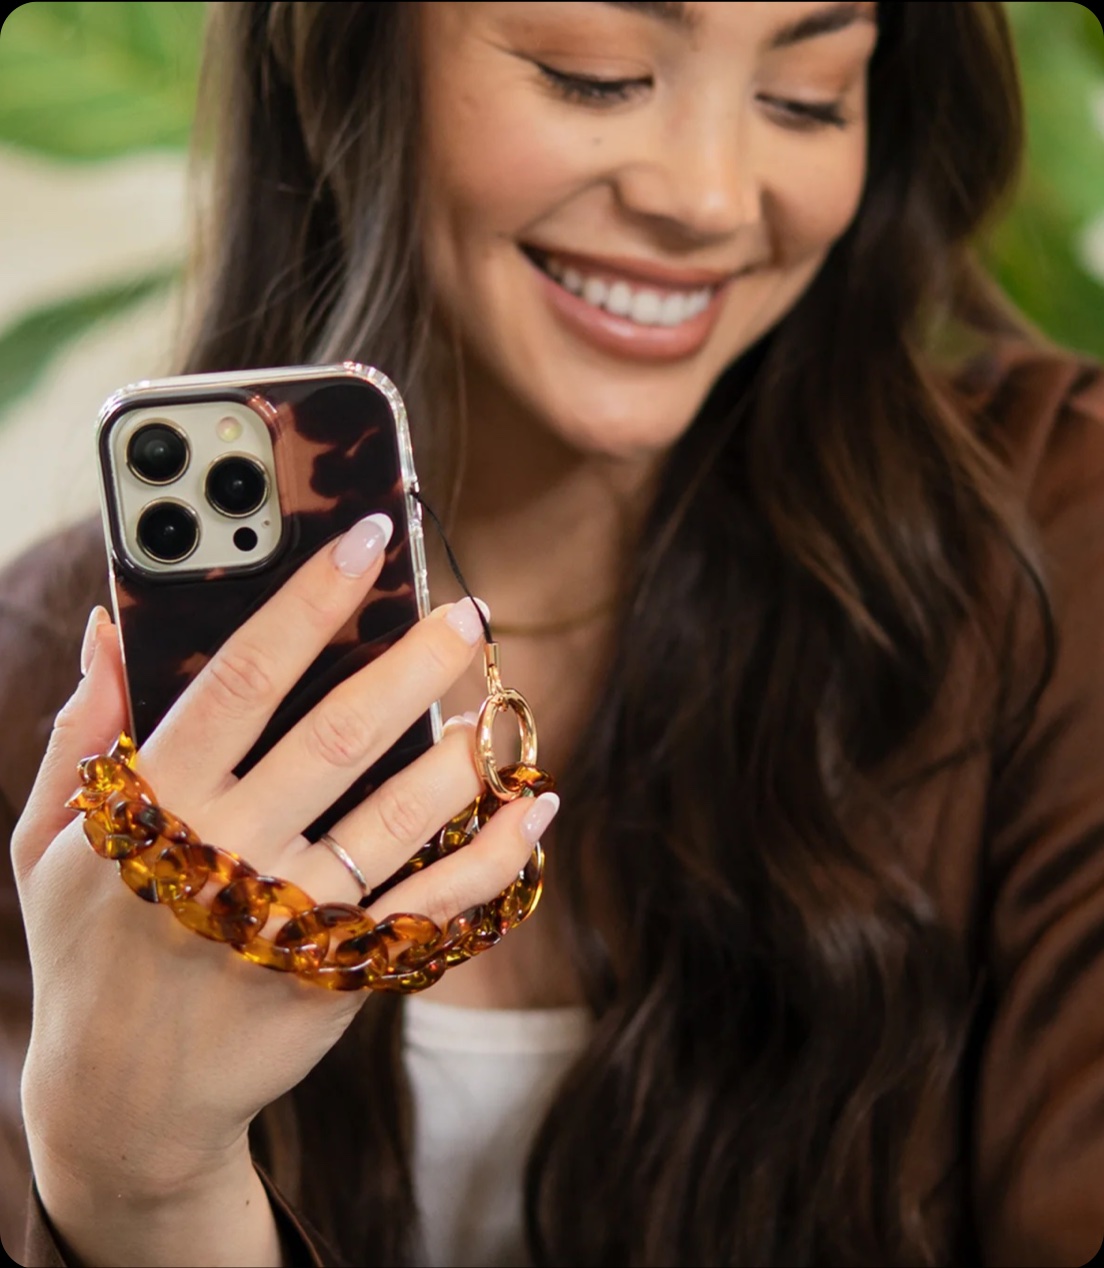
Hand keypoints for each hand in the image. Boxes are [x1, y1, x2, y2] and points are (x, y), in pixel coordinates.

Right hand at [11, 513, 558, 1201]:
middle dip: (412, 663)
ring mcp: (292, 921)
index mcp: (157, 804)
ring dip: (462, 755)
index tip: (368, 537)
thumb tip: (109, 625)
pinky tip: (534, 808)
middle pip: (339, 737)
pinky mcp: (343, 973)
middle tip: (468, 611)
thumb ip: (83, 729)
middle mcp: (229, 856)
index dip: (308, 601)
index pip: (240, 678)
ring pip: (397, 820)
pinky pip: (436, 908)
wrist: (125, 1100)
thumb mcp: (49, 837)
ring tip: (498, 702)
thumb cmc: (90, 946)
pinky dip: (494, 857)